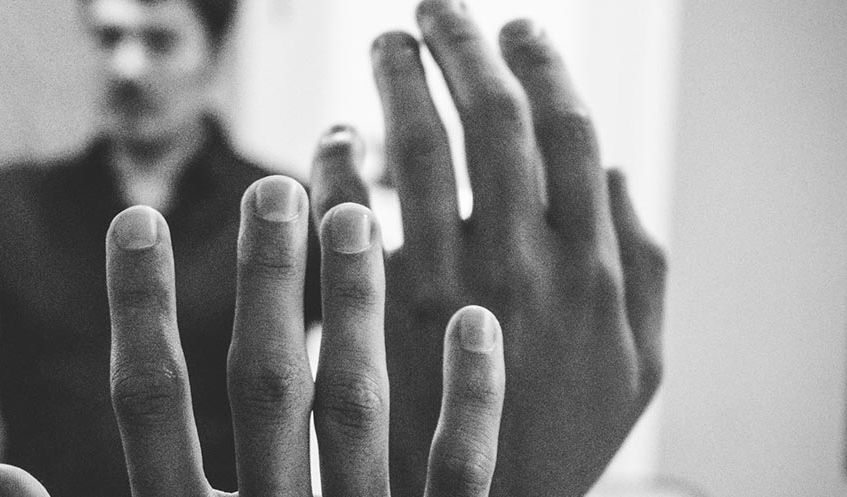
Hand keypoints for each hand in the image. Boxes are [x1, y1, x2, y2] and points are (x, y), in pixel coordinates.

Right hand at [0, 175, 508, 495]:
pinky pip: (458, 474)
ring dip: (354, 310)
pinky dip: (469, 399)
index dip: (139, 309)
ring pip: (355, 406)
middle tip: (273, 186)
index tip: (137, 218)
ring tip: (360, 215)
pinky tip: (476, 318)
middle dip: (265, 283)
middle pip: (263, 383)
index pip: (149, 402)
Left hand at [311, 2, 666, 495]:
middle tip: (438, 8)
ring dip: (399, 82)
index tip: (521, 28)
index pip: (569, 131)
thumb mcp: (637, 366)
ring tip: (385, 45)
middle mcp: (524, 262)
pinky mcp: (374, 315)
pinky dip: (338, 162)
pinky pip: (348, 212)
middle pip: (492, 120)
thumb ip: (642, 268)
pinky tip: (333, 137)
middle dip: (465, 48)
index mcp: (595, 266)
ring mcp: (446, 285)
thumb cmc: (564, 437)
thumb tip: (611, 173)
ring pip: (418, 150)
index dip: (543, 68)